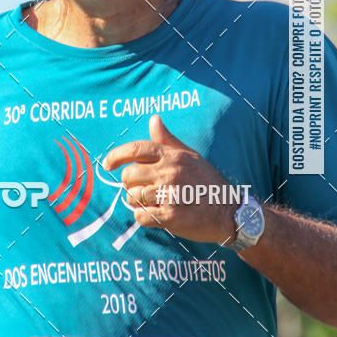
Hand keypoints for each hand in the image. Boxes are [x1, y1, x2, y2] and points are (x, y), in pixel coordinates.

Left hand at [102, 114, 235, 244]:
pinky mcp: (171, 217)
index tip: (107, 165)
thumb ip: (167, 140)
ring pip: (133, 198)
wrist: (229, 211)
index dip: (116, 156)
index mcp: (172, 156)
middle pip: (129, 176)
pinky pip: (141, 216)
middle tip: (140, 189)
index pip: (135, 150)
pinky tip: (155, 215)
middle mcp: (170, 172)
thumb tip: (153, 119)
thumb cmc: (207, 181)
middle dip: (129, 184)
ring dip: (137, 203)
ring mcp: (170, 195)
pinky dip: (143, 217)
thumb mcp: (190, 155)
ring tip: (152, 203)